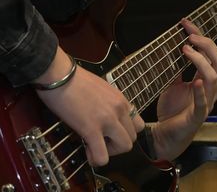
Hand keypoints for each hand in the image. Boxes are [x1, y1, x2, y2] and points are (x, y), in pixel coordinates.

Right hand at [35, 47, 144, 165]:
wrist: (60, 75)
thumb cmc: (77, 79)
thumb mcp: (103, 89)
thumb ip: (110, 103)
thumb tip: (106, 116)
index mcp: (122, 101)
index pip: (138, 125)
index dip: (125, 132)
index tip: (111, 132)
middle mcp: (119, 110)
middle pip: (132, 138)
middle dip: (117, 143)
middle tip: (101, 139)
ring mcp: (108, 120)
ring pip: (125, 147)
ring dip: (110, 151)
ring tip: (95, 145)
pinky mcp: (91, 129)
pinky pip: (102, 157)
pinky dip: (96, 159)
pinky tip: (87, 151)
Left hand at [151, 18, 216, 159]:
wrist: (166, 131)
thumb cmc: (172, 109)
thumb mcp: (173, 85)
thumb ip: (176, 72)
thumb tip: (172, 54)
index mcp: (202, 80)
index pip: (208, 55)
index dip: (200, 37)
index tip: (186, 25)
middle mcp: (208, 89)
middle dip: (206, 44)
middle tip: (189, 35)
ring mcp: (205, 102)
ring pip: (213, 77)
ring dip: (200, 60)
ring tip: (184, 50)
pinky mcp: (197, 115)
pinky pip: (203, 103)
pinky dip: (200, 92)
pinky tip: (195, 81)